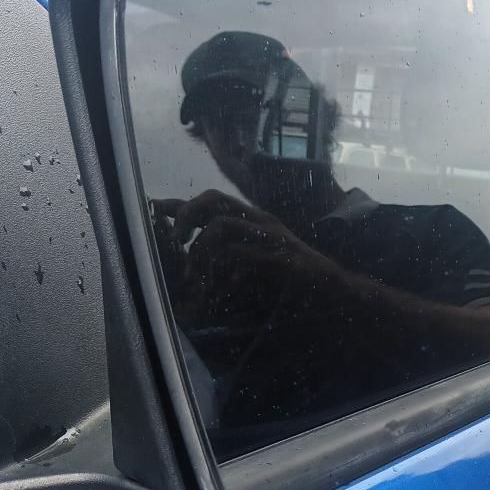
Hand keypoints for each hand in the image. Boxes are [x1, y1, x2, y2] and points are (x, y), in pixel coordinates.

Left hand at [153, 190, 346, 324]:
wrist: (335, 291)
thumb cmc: (294, 280)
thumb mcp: (257, 262)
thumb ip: (231, 255)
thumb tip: (195, 259)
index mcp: (254, 220)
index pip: (212, 200)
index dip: (182, 203)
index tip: (154, 209)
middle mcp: (261, 221)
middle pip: (214, 198)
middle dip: (186, 215)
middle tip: (176, 242)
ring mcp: (272, 237)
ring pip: (222, 224)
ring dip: (201, 248)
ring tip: (195, 274)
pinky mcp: (281, 258)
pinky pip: (243, 254)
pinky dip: (226, 270)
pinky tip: (223, 288)